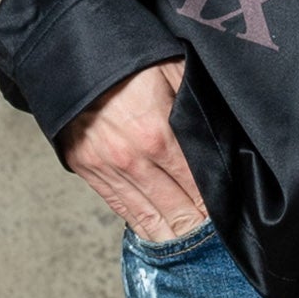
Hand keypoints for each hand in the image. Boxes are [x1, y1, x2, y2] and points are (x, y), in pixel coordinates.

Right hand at [58, 56, 209, 242]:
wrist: (71, 51)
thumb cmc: (127, 55)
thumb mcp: (173, 69)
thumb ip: (194, 106)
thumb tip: (216, 136)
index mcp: (159, 134)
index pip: (196, 185)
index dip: (213, 203)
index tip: (227, 215)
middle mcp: (132, 159)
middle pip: (174, 208)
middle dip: (196, 225)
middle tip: (214, 239)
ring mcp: (106, 168)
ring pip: (146, 215)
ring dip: (169, 233)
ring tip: (188, 246)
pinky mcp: (87, 169)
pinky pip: (119, 206)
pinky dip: (139, 223)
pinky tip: (154, 233)